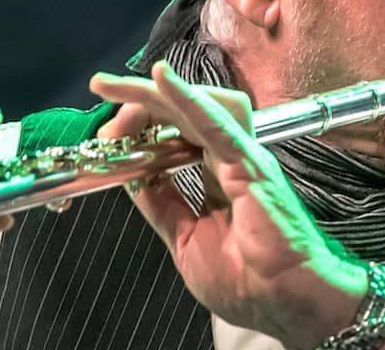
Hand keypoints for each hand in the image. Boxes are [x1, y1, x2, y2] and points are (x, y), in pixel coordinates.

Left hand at [90, 62, 366, 349]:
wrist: (283, 303)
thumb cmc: (248, 281)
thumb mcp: (184, 239)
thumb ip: (162, 205)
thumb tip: (133, 178)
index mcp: (214, 172)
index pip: (173, 131)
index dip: (138, 126)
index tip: (107, 138)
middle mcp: (229, 156)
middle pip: (181, 110)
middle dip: (138, 95)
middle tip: (102, 86)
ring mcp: (241, 156)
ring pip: (197, 105)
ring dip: (156, 92)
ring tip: (117, 88)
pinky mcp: (250, 164)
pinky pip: (215, 124)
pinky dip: (188, 100)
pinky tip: (162, 80)